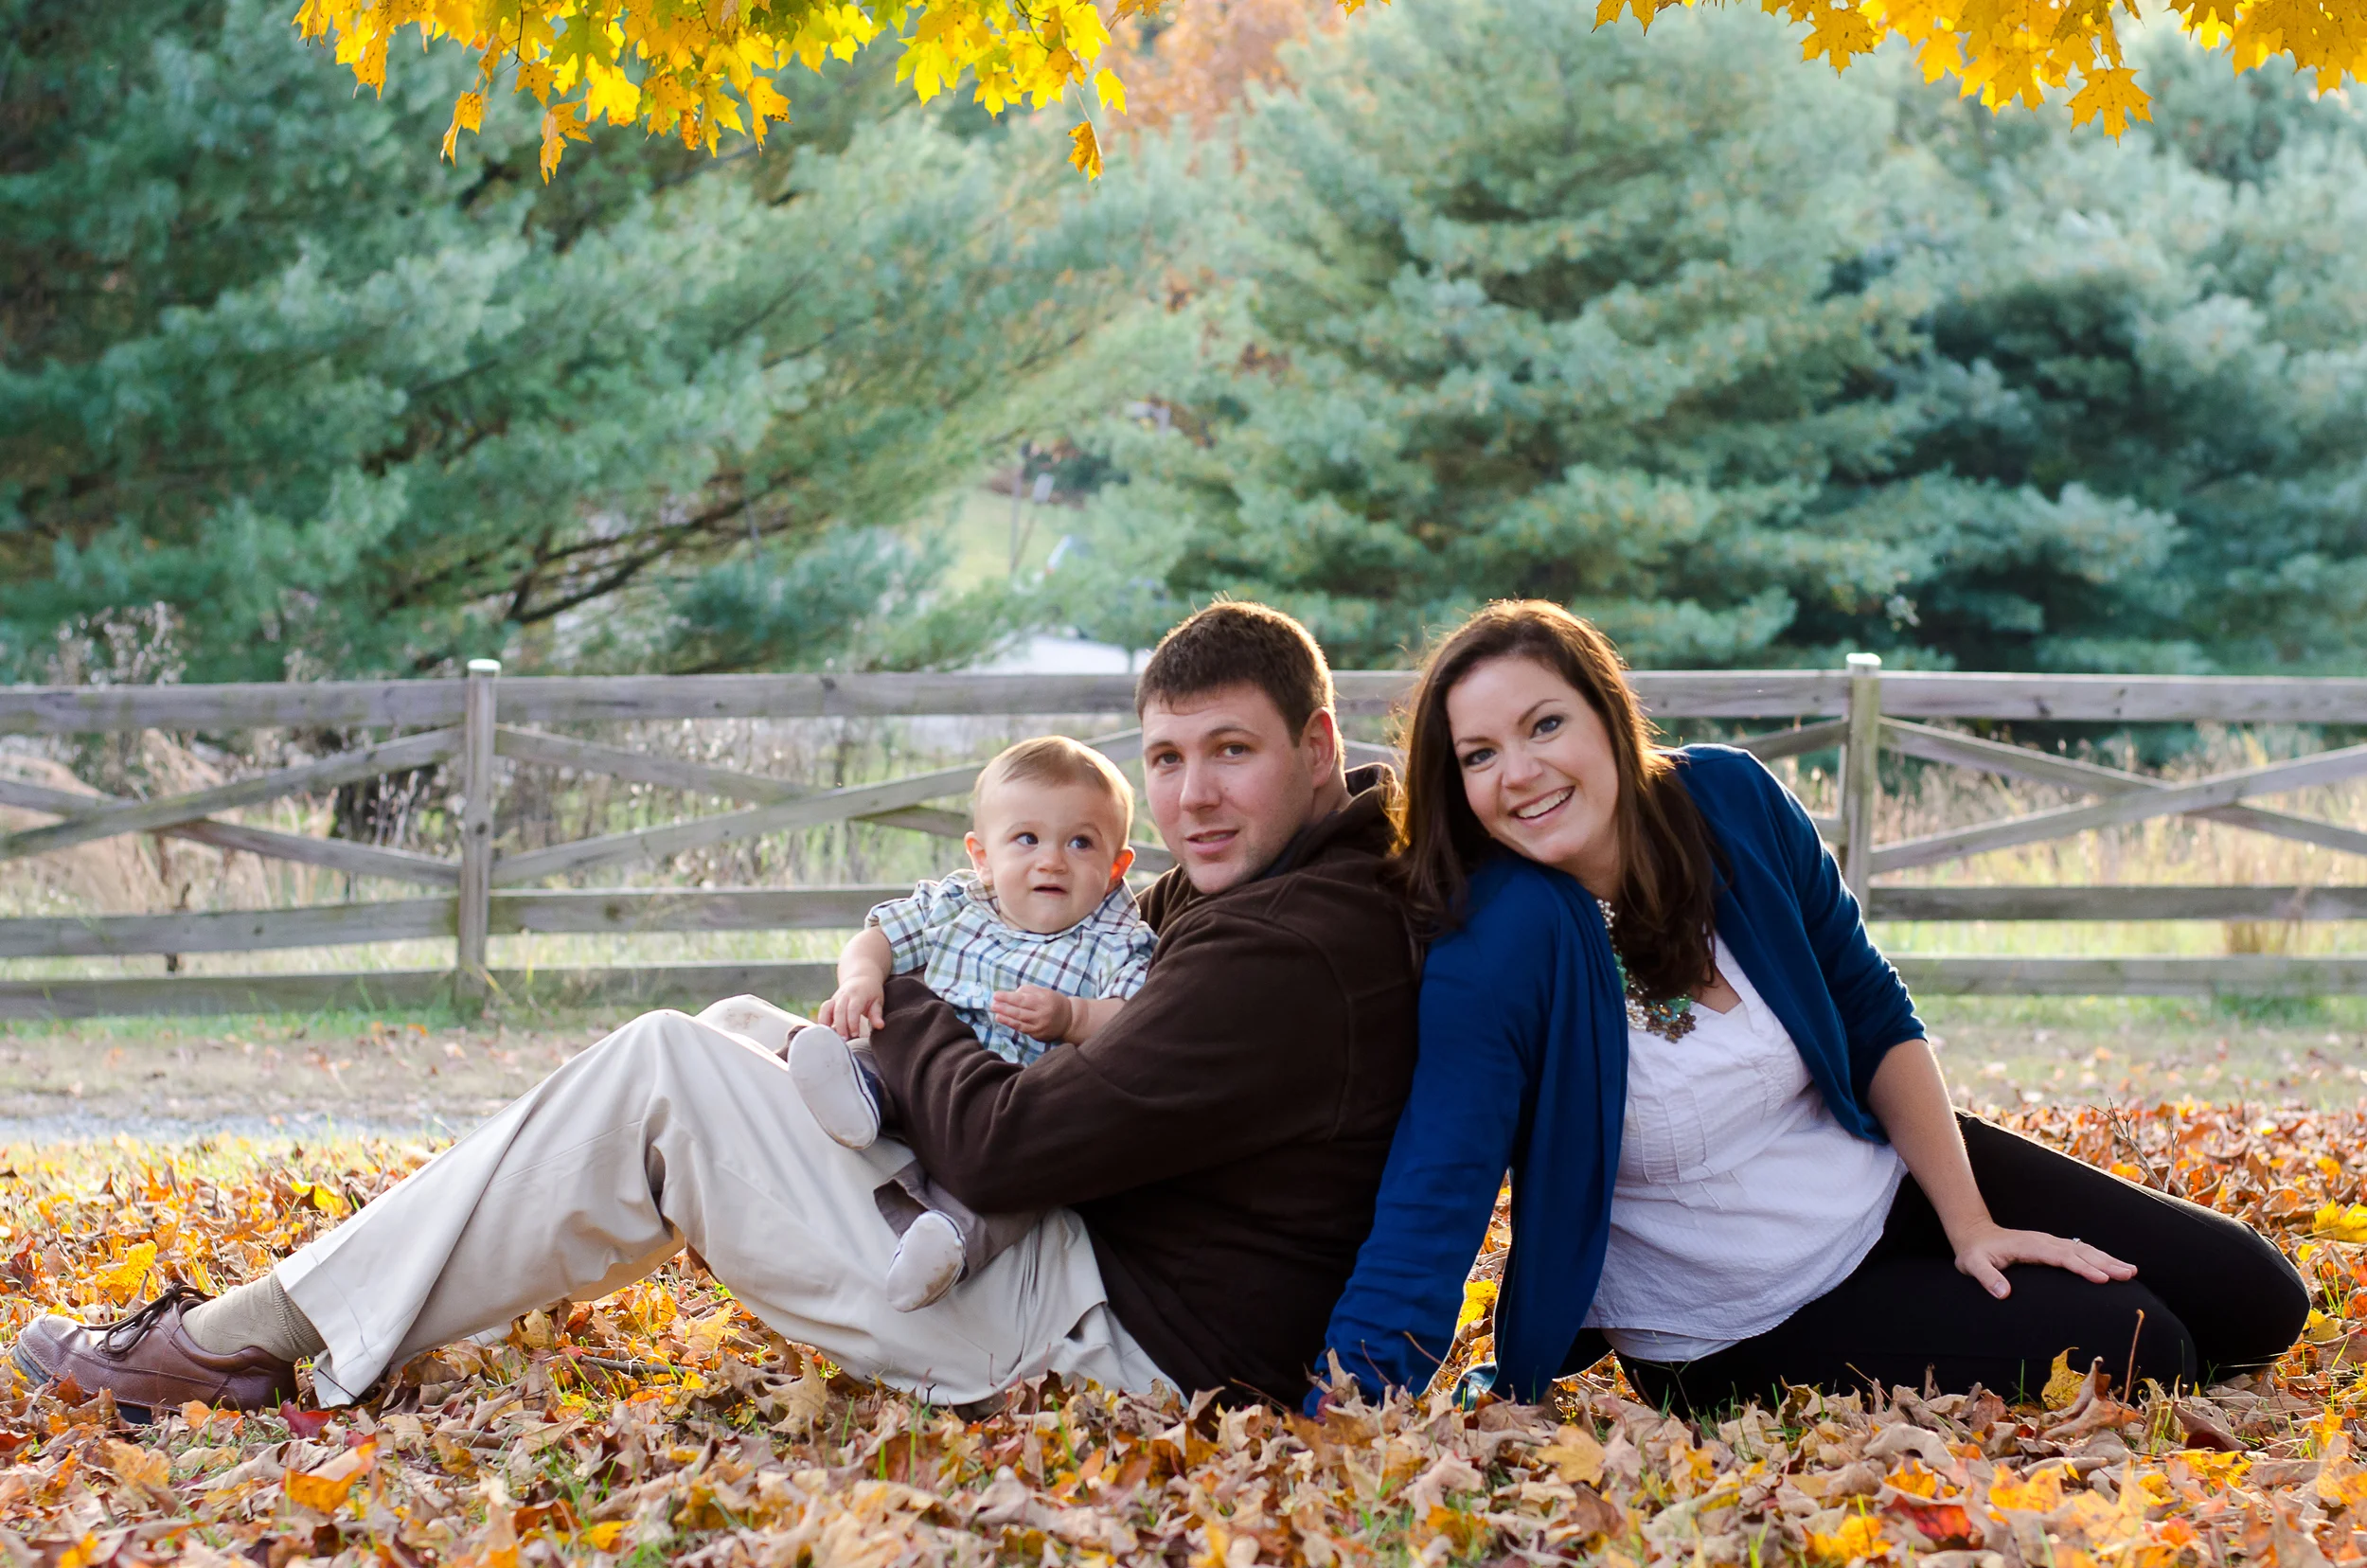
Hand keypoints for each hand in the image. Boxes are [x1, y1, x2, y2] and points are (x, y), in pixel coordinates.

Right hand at [819, 975, 884, 1038]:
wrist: (861, 977)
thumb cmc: (871, 992)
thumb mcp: (878, 1001)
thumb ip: (877, 1014)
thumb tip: (880, 1026)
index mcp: (858, 995)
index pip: (853, 1009)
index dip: (852, 1022)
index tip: (855, 1034)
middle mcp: (844, 995)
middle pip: (839, 1011)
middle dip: (840, 1026)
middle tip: (844, 1040)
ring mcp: (835, 998)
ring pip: (827, 1009)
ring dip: (827, 1024)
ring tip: (831, 1037)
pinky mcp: (830, 1002)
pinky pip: (823, 1010)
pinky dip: (822, 1021)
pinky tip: (825, 1033)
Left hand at [992, 985, 1074, 1042]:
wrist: (1069, 1020)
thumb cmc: (1054, 1002)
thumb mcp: (1044, 992)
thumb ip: (1029, 991)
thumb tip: (1012, 994)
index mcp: (1043, 1001)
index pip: (1022, 999)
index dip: (1008, 998)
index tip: (996, 994)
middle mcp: (1042, 1014)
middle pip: (1020, 1012)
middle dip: (1004, 1008)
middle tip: (992, 1004)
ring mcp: (1040, 1026)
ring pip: (1020, 1022)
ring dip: (1006, 1017)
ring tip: (995, 1013)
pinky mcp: (1038, 1035)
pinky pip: (1023, 1029)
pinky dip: (1012, 1025)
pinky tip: (1003, 1020)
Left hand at [1952, 1220, 2135, 1298]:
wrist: (1973, 1233)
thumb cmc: (1974, 1253)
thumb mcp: (1973, 1265)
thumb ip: (1987, 1278)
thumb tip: (2003, 1294)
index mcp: (2031, 1247)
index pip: (2062, 1257)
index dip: (2083, 1267)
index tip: (2103, 1279)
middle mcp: (2044, 1242)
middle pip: (2080, 1251)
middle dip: (2106, 1263)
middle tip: (2130, 1274)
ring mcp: (2049, 1242)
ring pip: (2084, 1249)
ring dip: (2107, 1259)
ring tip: (2131, 1270)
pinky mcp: (2051, 1246)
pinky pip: (2079, 1251)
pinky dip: (2098, 1257)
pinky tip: (2113, 1265)